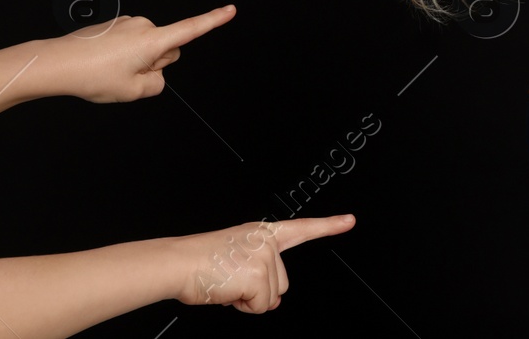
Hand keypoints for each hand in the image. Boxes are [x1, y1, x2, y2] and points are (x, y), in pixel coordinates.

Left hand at [43, 4, 235, 103]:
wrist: (55, 63)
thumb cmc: (94, 76)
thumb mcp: (133, 91)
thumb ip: (156, 83)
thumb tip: (155, 73)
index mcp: (153, 40)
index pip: (191, 29)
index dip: (214, 20)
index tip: (231, 9)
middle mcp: (144, 25)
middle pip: (166, 48)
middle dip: (154, 63)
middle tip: (126, 77)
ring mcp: (126, 23)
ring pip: (146, 47)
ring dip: (135, 61)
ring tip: (109, 72)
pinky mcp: (112, 26)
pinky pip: (129, 44)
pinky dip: (121, 56)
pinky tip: (100, 65)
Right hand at [169, 216, 355, 311]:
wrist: (179, 262)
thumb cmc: (199, 260)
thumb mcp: (237, 261)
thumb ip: (262, 275)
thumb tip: (273, 303)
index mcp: (262, 234)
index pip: (301, 228)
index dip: (329, 226)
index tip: (349, 221)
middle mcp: (267, 242)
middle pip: (281, 282)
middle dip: (258, 289)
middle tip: (231, 278)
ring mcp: (266, 258)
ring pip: (271, 297)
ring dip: (249, 298)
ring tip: (227, 282)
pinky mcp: (259, 276)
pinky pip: (260, 306)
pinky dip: (243, 306)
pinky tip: (228, 290)